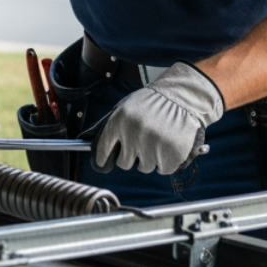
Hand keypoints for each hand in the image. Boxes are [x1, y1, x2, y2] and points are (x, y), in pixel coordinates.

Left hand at [92, 62, 223, 174]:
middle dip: (133, 155)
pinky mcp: (171, 155)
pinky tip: (169, 144)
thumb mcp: (125, 108)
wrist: (183, 97)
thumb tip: (83, 140)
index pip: (103, 151)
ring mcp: (153, 146)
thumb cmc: (152, 103)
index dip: (103, 158)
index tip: (104, 161)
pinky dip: (166, 161)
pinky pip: (162, 169)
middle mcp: (134, 135)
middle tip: (143, 139)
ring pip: (144, 167)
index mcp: (119, 121)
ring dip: (151, 157)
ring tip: (159, 138)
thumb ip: (106, 126)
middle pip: (124, 163)